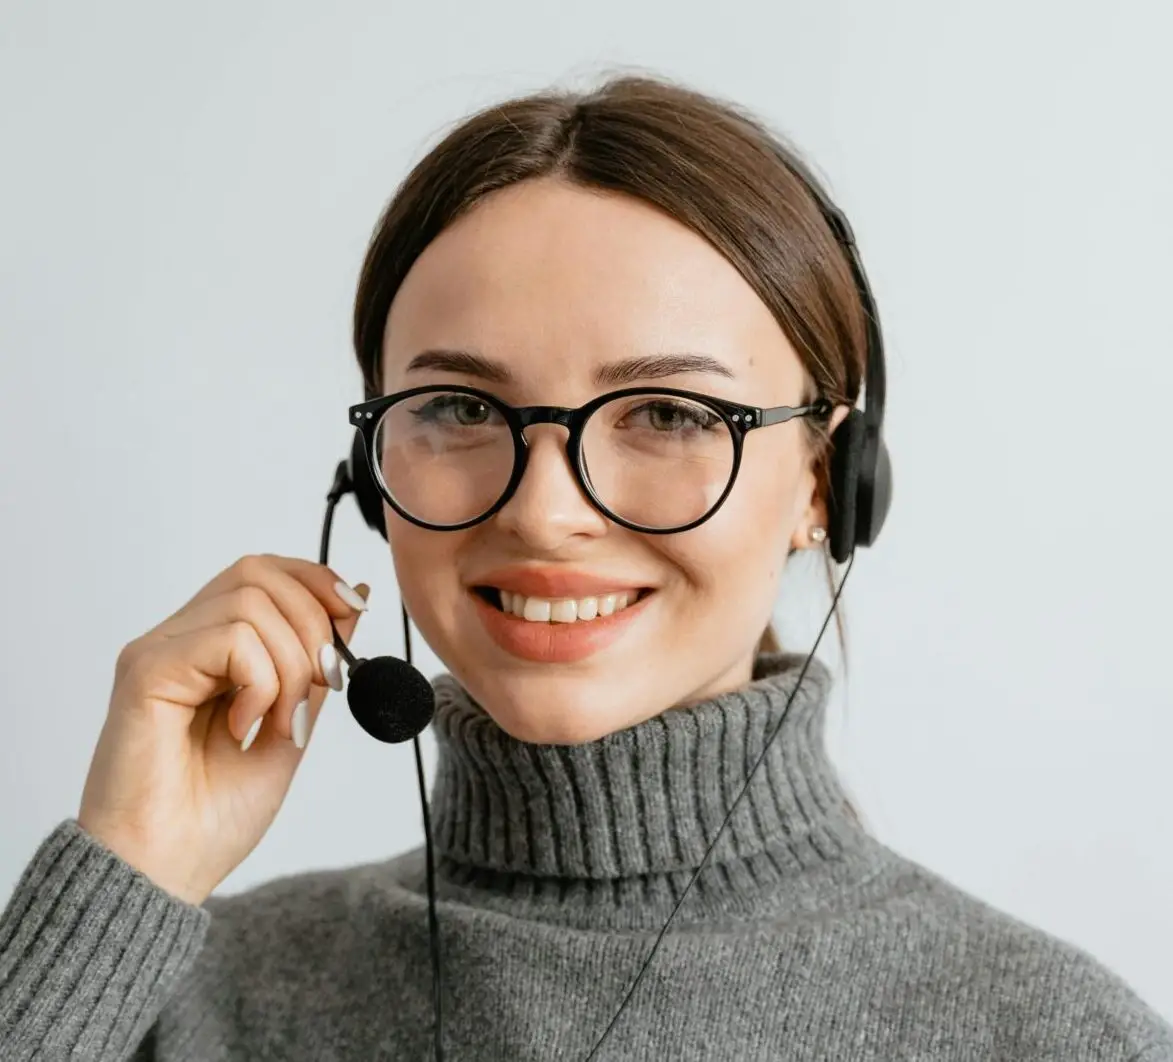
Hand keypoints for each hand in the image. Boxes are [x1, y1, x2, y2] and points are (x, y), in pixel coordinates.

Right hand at [77, 554, 368, 904]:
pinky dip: (260, 681)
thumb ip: (314, 665)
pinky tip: (243, 727)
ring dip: (290, 664)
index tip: (351, 620)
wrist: (163, 874)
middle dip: (313, 621)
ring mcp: (159, 651)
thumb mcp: (291, 725)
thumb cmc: (212, 817)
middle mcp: (180, 640)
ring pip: (250, 600)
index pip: (264, 572)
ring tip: (276, 723)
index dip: (315, 583)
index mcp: (209, 649)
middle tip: (322, 685)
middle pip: (258, 571)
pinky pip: (229, 638)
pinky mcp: (146, 671)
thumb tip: (352, 599)